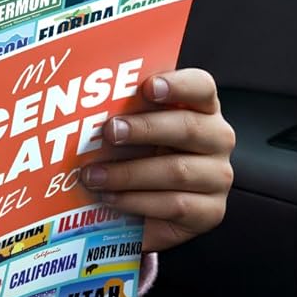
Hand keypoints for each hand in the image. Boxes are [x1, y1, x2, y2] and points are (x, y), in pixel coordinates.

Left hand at [80, 68, 234, 253]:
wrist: (154, 206)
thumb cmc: (140, 155)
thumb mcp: (134, 130)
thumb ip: (123, 112)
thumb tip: (79, 105)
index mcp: (201, 108)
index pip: (201, 86)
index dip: (178, 84)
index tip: (148, 87)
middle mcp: (216, 138)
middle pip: (188, 127)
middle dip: (144, 129)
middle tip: (109, 132)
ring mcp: (217, 176)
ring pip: (177, 171)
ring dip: (128, 173)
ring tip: (94, 176)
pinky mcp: (210, 211)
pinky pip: (174, 205)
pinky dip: (138, 202)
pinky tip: (112, 198)